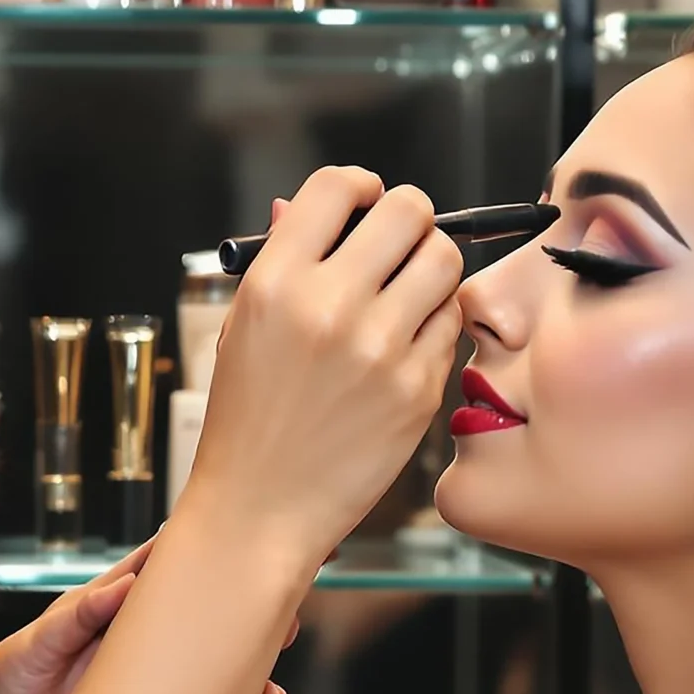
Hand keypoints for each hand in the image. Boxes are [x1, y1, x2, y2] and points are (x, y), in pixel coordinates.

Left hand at [0, 542, 292, 693]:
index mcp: (101, 618)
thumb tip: (125, 584)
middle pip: (199, 633)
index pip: (154, 581)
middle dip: (244, 632)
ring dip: (247, 692)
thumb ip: (71, 621)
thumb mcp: (23, 654)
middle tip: (285, 631)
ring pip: (208, 686)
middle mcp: (129, 654)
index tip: (240, 553)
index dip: (197, 565)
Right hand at [177, 167, 464, 577]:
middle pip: (409, 211)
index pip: (338, 186)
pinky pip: (451, 325)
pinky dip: (434, 326)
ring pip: (445, 261)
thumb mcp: (242, 327)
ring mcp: (379, 348)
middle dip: (409, 220)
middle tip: (398, 245)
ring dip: (431, 267)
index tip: (364, 205)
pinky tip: (404, 346)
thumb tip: (302, 205)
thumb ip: (281, 261)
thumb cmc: (248, 418)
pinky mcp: (417, 388)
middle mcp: (329, 306)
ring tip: (407, 294)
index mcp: (276, 282)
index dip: (360, 188)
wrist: (260, 508)